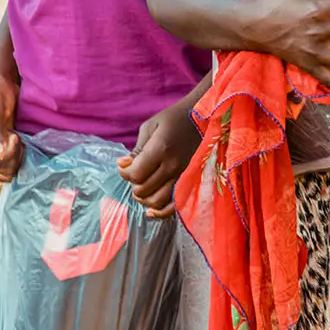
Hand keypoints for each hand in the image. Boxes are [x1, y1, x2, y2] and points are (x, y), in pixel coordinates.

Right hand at [0, 35, 21, 183]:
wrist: (3, 78)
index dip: (8, 154)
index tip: (16, 136)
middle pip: (0, 170)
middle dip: (14, 158)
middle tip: (19, 137)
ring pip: (7, 169)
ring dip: (19, 157)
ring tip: (21, 137)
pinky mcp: (5, 146)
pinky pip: (13, 161)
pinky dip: (21, 156)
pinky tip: (25, 141)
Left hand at [119, 99, 203, 217]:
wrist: (206, 117)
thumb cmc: (175, 118)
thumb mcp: (151, 126)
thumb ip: (137, 149)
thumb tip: (123, 165)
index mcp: (161, 148)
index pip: (135, 174)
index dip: (124, 172)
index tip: (124, 164)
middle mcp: (173, 165)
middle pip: (143, 190)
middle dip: (133, 184)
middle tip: (135, 173)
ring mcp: (184, 175)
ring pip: (156, 202)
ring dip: (144, 198)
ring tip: (143, 186)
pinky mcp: (191, 181)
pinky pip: (174, 206)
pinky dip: (161, 212)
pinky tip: (151, 210)